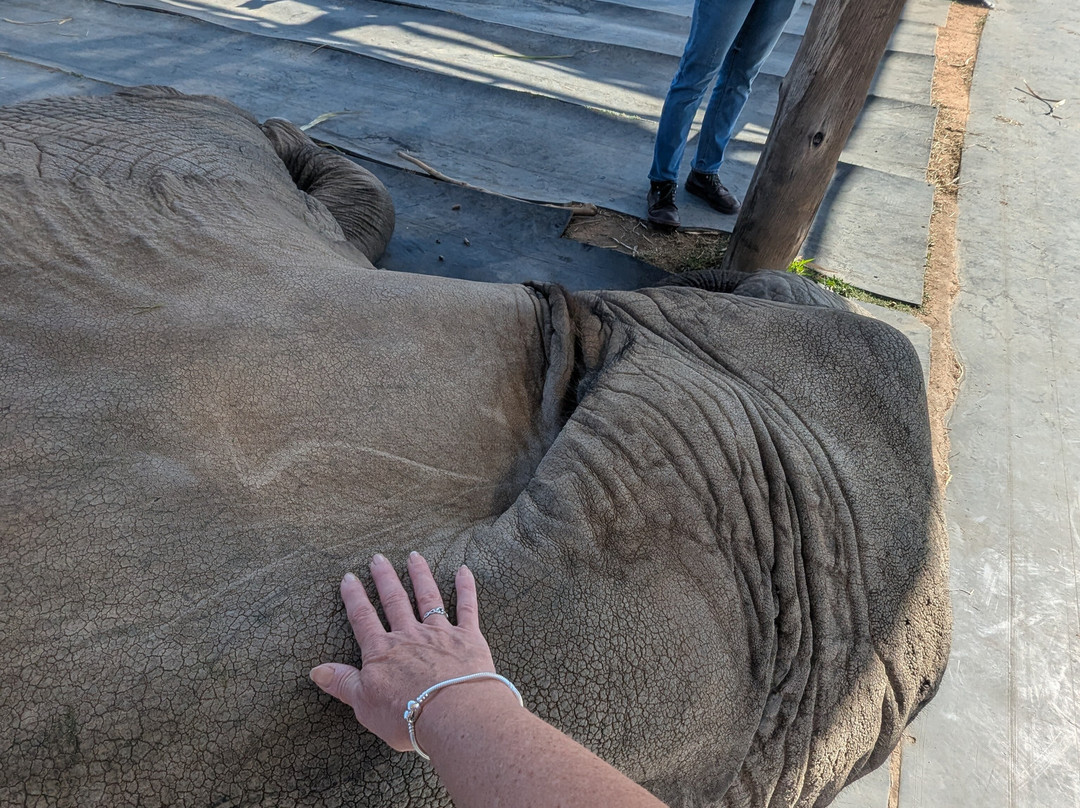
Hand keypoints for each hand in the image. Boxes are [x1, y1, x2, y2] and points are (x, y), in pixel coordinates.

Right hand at [310, 552, 499, 751]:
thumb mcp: (364, 704)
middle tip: (378, 557)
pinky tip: (464, 571)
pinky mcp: (467, 637)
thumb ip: (342, 683)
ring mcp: (439, 633)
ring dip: (420, 575)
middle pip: (394, 601)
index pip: (363, 618)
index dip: (354, 597)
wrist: (452, 714)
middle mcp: (409, 635)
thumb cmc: (406, 715)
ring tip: (414, 556)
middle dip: (385, 578)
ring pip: (428, 597)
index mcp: (383, 651)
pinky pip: (467, 607)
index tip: (349, 578)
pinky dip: (466, 588)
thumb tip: (315, 670)